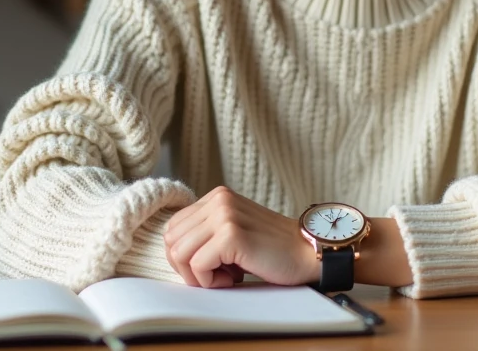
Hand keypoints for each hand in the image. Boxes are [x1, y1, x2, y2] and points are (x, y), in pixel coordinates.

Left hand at [163, 186, 318, 288]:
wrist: (306, 253)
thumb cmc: (271, 250)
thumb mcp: (233, 231)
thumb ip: (206, 233)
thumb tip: (173, 252)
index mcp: (217, 196)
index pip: (173, 228)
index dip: (183, 256)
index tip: (208, 267)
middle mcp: (219, 200)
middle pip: (171, 240)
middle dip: (186, 267)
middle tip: (216, 275)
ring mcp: (225, 215)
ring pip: (179, 253)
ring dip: (199, 276)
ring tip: (226, 276)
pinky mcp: (231, 235)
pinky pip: (197, 265)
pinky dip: (211, 281)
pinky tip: (234, 278)